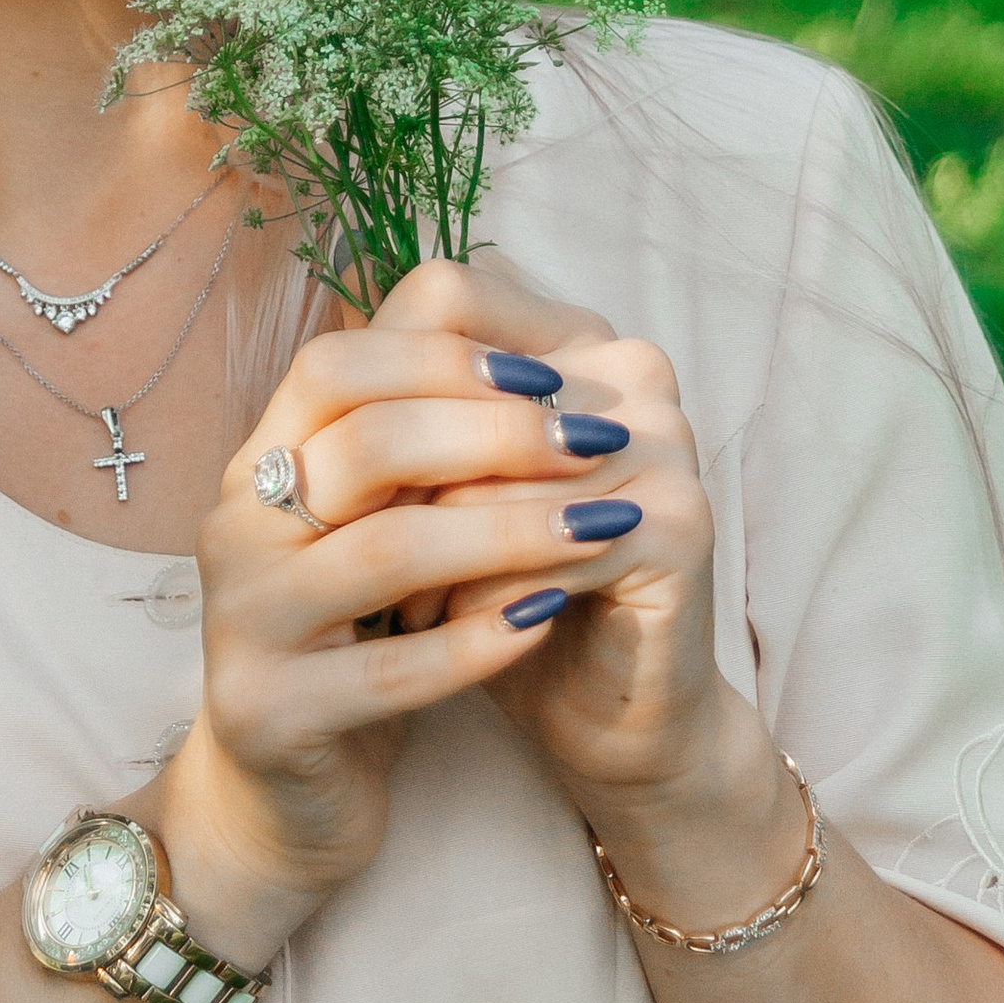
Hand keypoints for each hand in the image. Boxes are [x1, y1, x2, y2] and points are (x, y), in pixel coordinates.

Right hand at [154, 279, 656, 957]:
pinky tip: (545, 625)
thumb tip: (542, 358)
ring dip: (508, 534)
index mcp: (259, 463)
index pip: (337, 365)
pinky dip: (477, 644)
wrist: (283, 794)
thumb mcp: (377, 528)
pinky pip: (387, 672)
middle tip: (598, 447)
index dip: (445, 359)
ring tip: (602, 533)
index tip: (552, 376)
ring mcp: (242, 622)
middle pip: (367, 445)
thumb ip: (420, 448)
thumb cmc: (354, 638)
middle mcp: (235, 528)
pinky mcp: (268, 714)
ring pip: (385, 552)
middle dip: (497, 436)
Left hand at [358, 258, 809, 923]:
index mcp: (570, 336)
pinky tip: (459, 630)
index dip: (374, 383)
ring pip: (493, 474)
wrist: (598, 706)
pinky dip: (483, 597)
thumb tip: (324, 381)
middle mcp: (629, 370)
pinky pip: (545, 547)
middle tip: (355, 556)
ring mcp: (666, 442)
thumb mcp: (441, 494)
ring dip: (433, 554)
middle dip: (397, 485)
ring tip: (406, 606)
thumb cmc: (506, 587)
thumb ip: (401, 417)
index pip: (443, 296)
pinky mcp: (679, 525)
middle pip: (460, 392)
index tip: (342, 470)